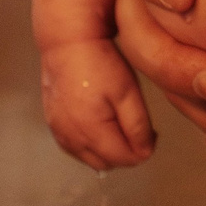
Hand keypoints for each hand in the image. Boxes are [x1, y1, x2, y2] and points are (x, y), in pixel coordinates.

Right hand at [39, 38, 156, 169]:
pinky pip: (75, 148)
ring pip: (90, 159)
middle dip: (126, 153)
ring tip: (119, 123)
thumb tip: (145, 154)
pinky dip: (90, 145)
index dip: (144, 150)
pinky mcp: (52, 125)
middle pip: (107, 164)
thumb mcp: (128, 92)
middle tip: (137, 129)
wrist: (67, 41)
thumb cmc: (100, 62)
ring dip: (108, 151)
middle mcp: (70, 137)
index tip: (153, 132)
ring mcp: (58, 132)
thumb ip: (138, 127)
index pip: (125, 159)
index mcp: (90, 130)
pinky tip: (100, 124)